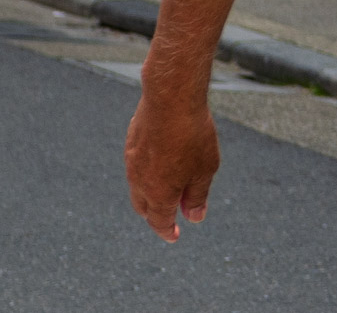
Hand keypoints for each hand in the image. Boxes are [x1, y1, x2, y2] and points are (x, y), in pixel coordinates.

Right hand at [125, 90, 219, 242]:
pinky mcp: (131, 143)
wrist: (170, 100)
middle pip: (144, 207)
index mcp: (158, 194)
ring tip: (169, 186)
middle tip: (169, 215)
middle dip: (156, 214)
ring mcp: (132, 162)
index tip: (173, 235)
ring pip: (138, 186)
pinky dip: (147, 171)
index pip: (159, 221)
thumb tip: (194, 216)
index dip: (167, 231)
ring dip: (151, 192)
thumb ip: (198, 196)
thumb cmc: (192, 136)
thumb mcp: (205, 170)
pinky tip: (161, 160)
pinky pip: (137, 165)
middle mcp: (139, 182)